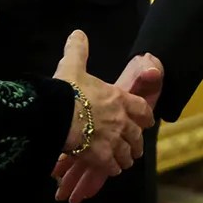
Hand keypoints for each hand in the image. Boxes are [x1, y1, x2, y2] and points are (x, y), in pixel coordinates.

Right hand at [51, 40, 159, 194]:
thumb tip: (78, 33)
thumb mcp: (73, 65)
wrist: (57, 114)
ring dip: (126, 158)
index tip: (145, 122)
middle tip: (133, 148)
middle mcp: (121, 121)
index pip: (143, 110)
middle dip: (136, 143)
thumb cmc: (67, 89)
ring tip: (122, 161)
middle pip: (137, 137)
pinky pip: (113, 167)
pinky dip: (113, 168)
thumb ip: (78, 50)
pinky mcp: (101, 157)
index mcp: (119, 99)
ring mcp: (113, 141)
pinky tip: (109, 168)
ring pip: (128, 154)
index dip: (145, 117)